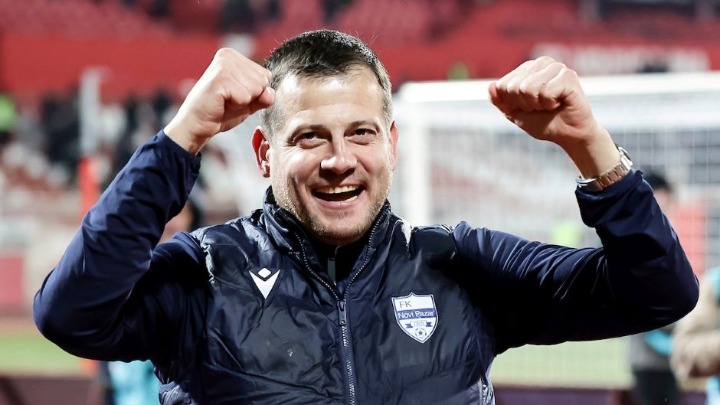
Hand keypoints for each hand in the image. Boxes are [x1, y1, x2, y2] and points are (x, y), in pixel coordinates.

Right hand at [164, 48, 273, 153]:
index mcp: (235, 56)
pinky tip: (221, 103)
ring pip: (256, 88)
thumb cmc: (221, 112)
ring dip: (242, 102)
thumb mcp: (248, 103)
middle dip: (249, 97)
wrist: (197, 125)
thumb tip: (270, 94)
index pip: (265, 75)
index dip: (254, 93)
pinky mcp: (220, 77)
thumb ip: (263, 96)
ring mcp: (223, 64)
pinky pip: (245, 96)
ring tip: (225, 101)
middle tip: (228, 100)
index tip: (234, 96)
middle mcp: (228, 55)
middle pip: (263, 81)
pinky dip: (237, 106)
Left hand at [488, 57, 617, 177]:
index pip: (502, 85)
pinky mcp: (568, 76)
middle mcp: (541, 63)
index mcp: (527, 68)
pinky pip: (545, 92)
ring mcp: (556, 67)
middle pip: (514, 87)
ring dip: (537, 104)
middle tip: (540, 107)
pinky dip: (550, 104)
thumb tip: (490, 86)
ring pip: (528, 88)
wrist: (568, 135)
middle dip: (525, 104)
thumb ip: (500, 101)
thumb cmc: (543, 121)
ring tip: (550, 104)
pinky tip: (559, 103)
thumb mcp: (514, 113)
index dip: (512, 103)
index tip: (528, 107)